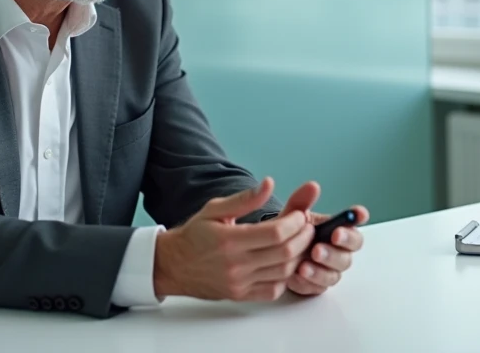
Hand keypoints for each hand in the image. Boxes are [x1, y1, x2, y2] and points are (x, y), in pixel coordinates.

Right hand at [153, 177, 314, 300]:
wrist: (173, 266)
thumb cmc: (194, 235)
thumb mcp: (215, 209)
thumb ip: (245, 198)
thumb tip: (269, 183)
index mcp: (230, 240)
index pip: (276, 233)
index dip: (295, 222)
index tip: (300, 215)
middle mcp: (236, 264)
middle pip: (285, 253)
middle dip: (304, 237)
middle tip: (306, 227)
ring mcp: (239, 283)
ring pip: (283, 272)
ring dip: (299, 256)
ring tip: (300, 242)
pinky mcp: (240, 295)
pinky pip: (273, 290)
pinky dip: (286, 277)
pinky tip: (286, 262)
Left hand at [276, 181, 368, 296]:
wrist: (270, 256)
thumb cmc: (287, 233)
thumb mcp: (291, 216)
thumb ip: (301, 202)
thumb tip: (313, 186)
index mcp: (335, 228)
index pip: (354, 222)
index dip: (359, 217)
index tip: (357, 213)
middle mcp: (338, 250)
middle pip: (351, 250)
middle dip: (341, 246)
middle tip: (323, 243)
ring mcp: (330, 269)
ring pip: (336, 273)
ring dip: (322, 269)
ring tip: (305, 265)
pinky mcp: (318, 286)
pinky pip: (319, 287)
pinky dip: (309, 282)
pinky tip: (297, 277)